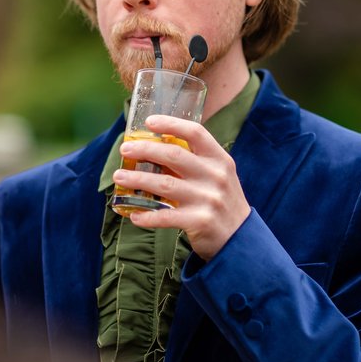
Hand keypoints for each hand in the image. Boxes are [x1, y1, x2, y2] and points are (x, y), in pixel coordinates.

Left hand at [114, 114, 250, 259]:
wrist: (241, 239)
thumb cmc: (221, 202)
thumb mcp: (217, 176)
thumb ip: (194, 162)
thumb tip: (154, 149)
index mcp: (219, 159)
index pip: (195, 133)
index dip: (171, 124)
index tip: (149, 122)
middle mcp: (215, 176)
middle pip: (174, 155)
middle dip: (145, 150)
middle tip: (124, 150)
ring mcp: (208, 199)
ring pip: (164, 184)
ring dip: (137, 179)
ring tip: (119, 177)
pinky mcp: (200, 221)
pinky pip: (166, 216)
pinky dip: (147, 216)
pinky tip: (133, 215)